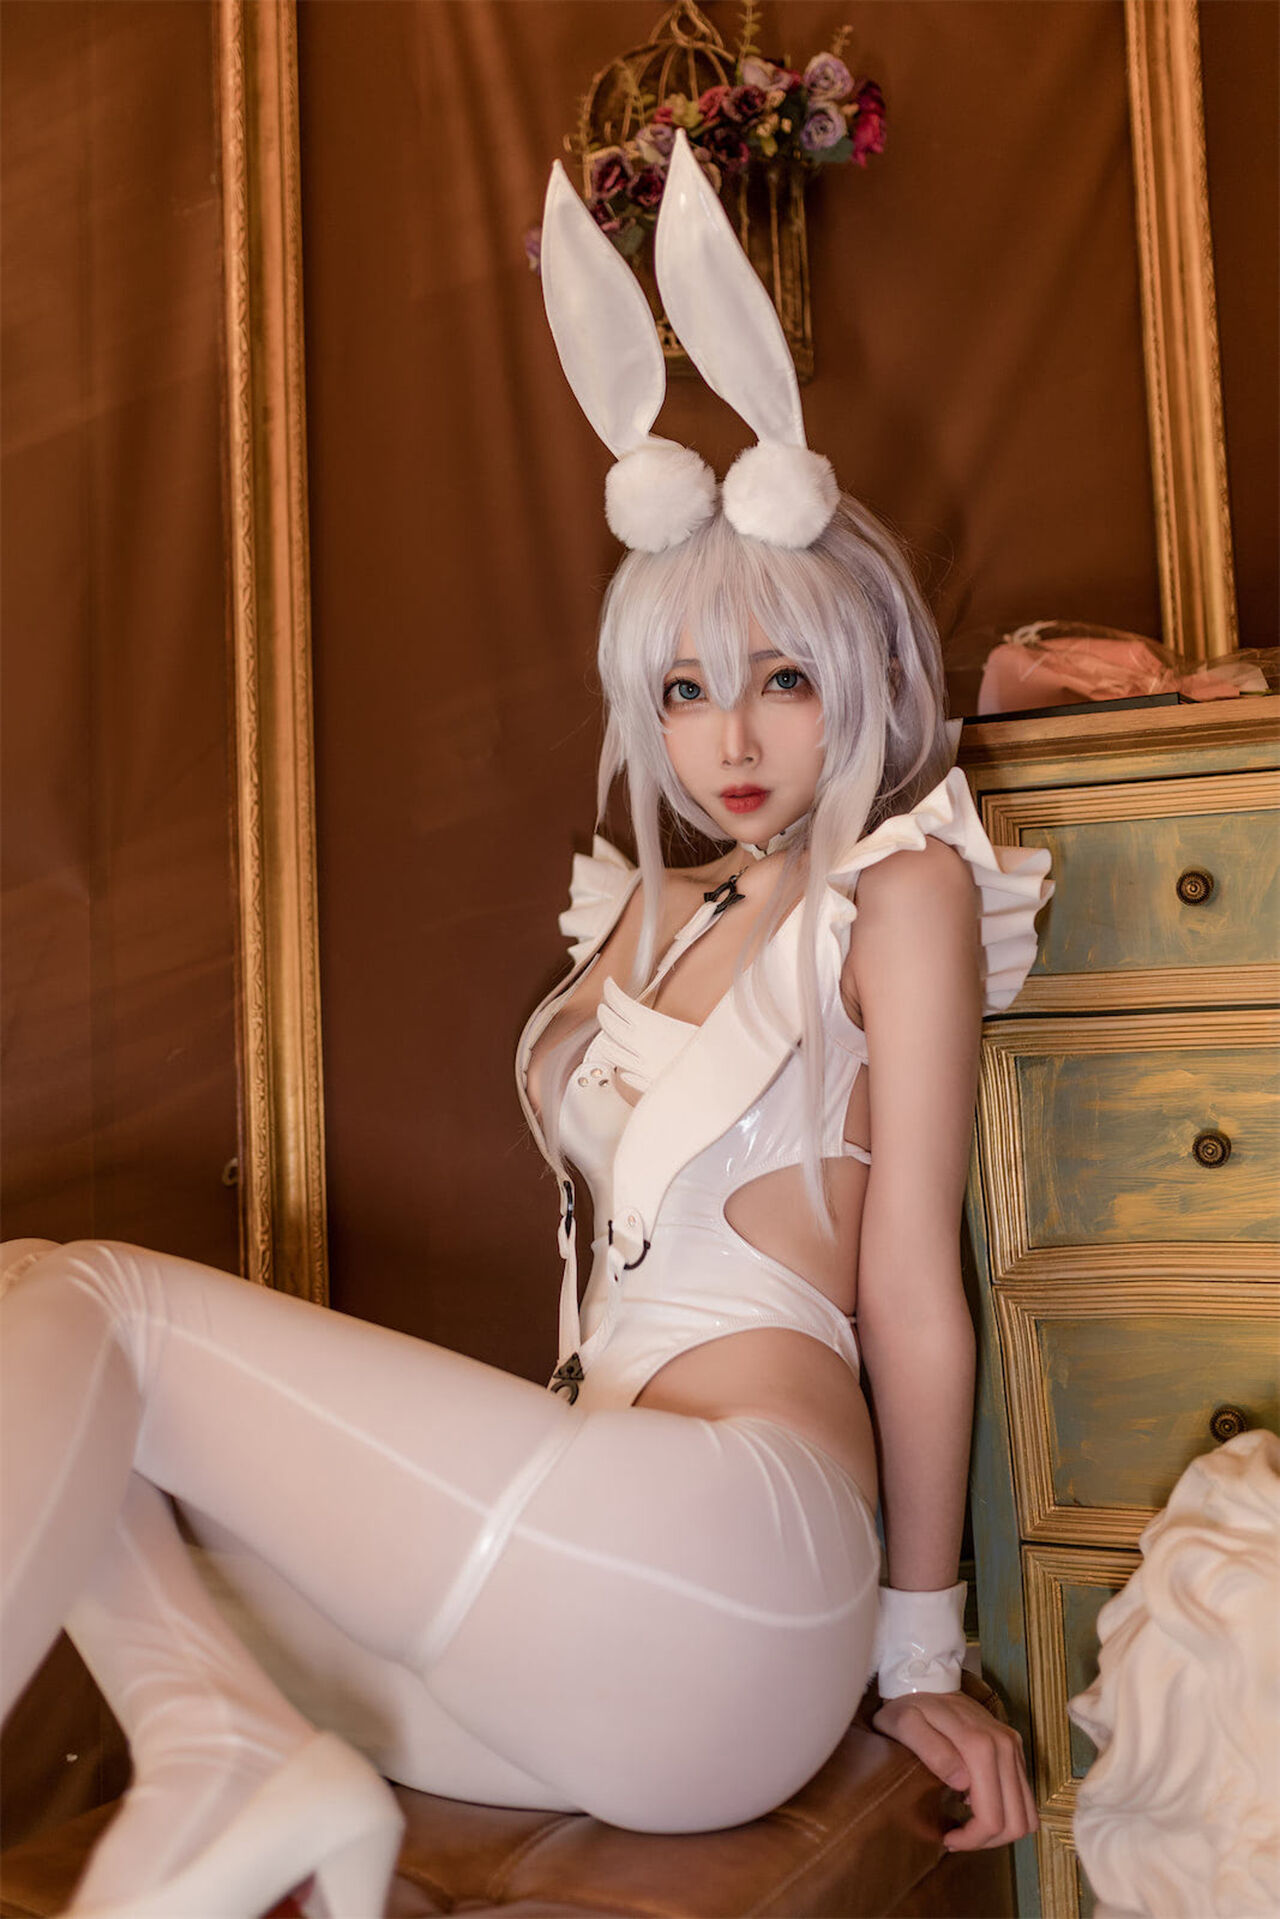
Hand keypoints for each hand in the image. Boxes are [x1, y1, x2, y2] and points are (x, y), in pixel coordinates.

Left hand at [872, 1688, 1037, 1851]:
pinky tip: (978, 1805)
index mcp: (980, 1745)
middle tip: (958, 1838)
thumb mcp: (906, 1726)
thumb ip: (933, 1752)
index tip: (948, 1838)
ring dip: (1002, 1830)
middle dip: (988, 1840)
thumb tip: (963, 1784)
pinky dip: (1008, 1812)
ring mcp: (1013, 1747)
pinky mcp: (1014, 1748)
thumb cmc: (909, 1707)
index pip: (992, 1816)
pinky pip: (1024, 1796)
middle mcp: (1005, 1746)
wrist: (926, 1679)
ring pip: (1027, 1813)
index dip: (973, 1839)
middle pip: (1016, 1821)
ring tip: (969, 1827)